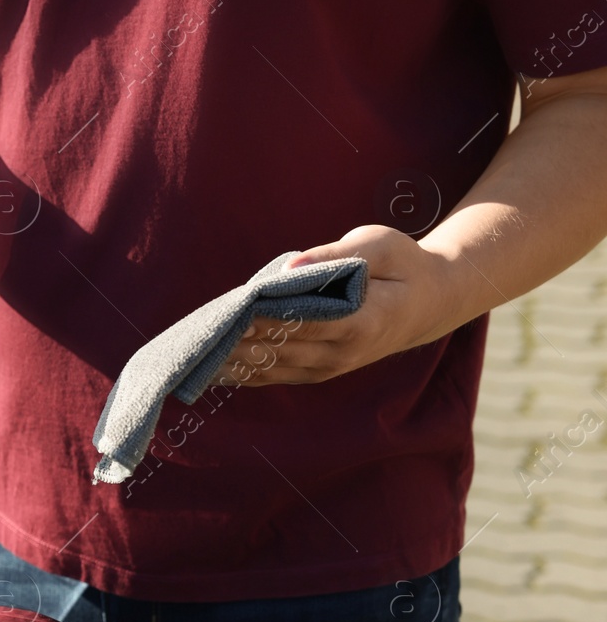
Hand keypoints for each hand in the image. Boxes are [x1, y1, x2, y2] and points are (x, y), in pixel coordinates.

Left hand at [222, 225, 459, 386]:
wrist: (426, 304)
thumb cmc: (402, 265)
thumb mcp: (379, 246)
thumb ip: (336, 255)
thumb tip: (287, 267)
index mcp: (364, 322)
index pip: (305, 323)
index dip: (268, 318)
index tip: (236, 309)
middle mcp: (343, 353)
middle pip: (280, 348)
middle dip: (239, 338)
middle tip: (202, 326)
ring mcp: (328, 368)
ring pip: (271, 367)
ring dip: (233, 358)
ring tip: (195, 347)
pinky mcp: (315, 372)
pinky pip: (272, 376)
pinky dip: (241, 371)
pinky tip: (208, 367)